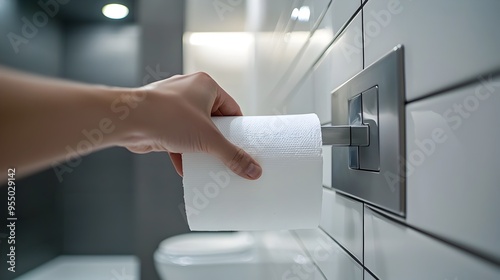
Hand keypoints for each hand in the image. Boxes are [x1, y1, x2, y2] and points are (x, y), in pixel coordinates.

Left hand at [124, 72, 261, 179]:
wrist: (128, 120)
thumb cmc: (167, 116)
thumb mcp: (208, 139)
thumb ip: (232, 155)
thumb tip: (253, 170)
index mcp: (206, 85)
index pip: (231, 108)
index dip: (238, 128)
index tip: (244, 145)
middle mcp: (189, 91)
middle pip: (213, 121)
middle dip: (218, 140)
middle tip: (227, 157)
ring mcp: (172, 106)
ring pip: (194, 130)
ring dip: (200, 148)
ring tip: (209, 164)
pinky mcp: (160, 120)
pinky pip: (177, 138)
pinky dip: (183, 152)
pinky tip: (187, 169)